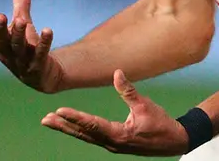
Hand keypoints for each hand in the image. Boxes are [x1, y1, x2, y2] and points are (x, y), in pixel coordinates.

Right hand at [0, 0, 62, 92]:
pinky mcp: (39, 66)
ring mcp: (23, 63)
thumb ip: (21, 6)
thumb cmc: (27, 48)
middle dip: (0, 30)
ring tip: (22, 20)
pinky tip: (49, 30)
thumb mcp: (23, 26)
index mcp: (0, 47)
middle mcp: (9, 56)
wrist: (44, 75)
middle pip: (3, 43)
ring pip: (19, 48)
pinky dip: (44, 42)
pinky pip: (41, 54)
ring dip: (19, 34)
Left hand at [41, 69, 189, 155]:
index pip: (92, 125)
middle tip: (45, 119)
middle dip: (63, 126)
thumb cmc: (160, 123)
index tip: (59, 111)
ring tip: (51, 121)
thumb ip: (128, 90)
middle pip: (82, 134)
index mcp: (118, 134)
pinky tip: (71, 126)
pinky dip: (79, 131)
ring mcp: (111, 145)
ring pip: (85, 136)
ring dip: (67, 128)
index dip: (75, 117)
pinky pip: (91, 137)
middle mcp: (111, 143)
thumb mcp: (146, 105)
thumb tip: (117, 72)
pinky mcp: (114, 144)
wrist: (173, 142)